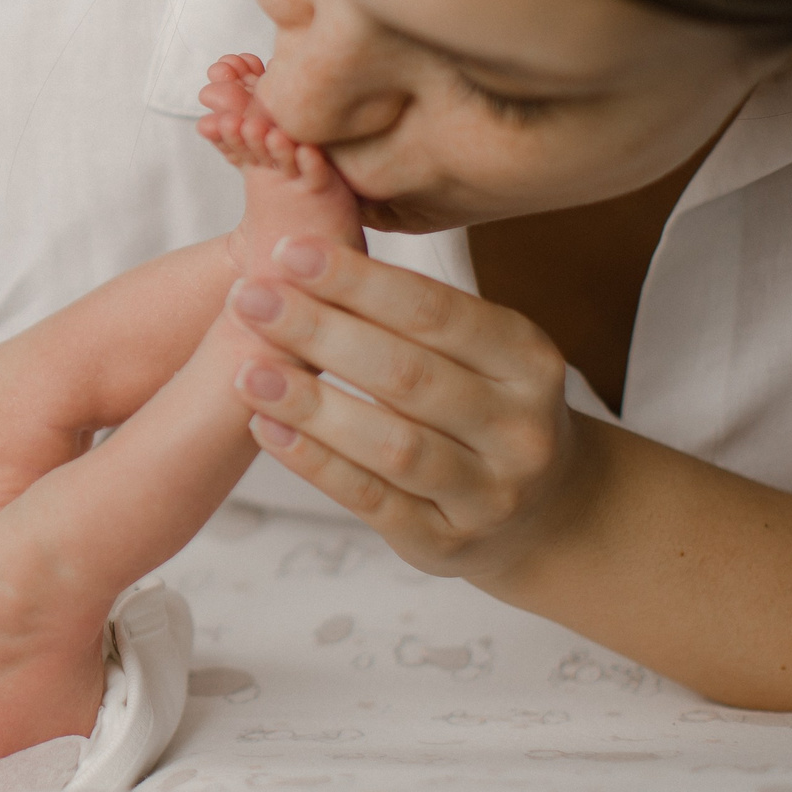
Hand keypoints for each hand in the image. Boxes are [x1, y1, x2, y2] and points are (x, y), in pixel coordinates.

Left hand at [224, 236, 594, 584]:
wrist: (546, 511)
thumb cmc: (483, 405)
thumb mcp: (478, 350)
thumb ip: (409, 310)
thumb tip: (304, 248)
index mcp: (527, 358)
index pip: (436, 311)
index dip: (358, 281)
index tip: (287, 251)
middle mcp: (520, 427)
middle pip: (407, 374)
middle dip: (321, 332)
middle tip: (249, 298)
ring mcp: (490, 493)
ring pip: (392, 444)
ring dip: (312, 404)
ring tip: (245, 371)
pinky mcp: (448, 543)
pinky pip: (373, 501)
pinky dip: (315, 463)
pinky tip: (267, 428)